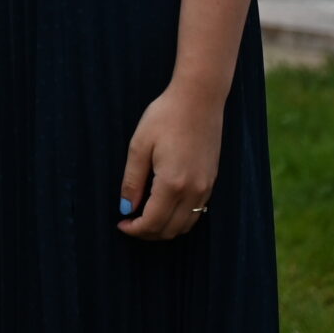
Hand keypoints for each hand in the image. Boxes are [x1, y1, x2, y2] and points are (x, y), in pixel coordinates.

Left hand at [117, 81, 223, 240]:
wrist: (199, 99)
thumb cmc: (165, 117)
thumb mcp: (139, 146)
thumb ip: (132, 180)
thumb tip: (126, 208)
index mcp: (173, 183)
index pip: (153, 222)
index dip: (135, 230)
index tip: (121, 224)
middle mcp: (194, 190)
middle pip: (171, 230)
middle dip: (148, 233)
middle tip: (130, 223)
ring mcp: (206, 187)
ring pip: (186, 224)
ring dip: (165, 228)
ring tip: (145, 217)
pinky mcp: (212, 180)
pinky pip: (197, 211)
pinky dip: (180, 218)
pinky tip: (165, 206)